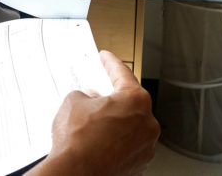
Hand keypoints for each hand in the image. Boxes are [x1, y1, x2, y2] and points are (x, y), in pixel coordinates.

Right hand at [30, 51, 158, 175]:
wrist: (76, 174)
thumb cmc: (78, 142)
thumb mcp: (74, 101)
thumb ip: (86, 95)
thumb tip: (89, 99)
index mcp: (136, 101)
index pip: (123, 74)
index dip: (111, 63)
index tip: (106, 58)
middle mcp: (147, 124)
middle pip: (131, 102)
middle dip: (113, 96)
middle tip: (97, 92)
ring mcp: (145, 146)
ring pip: (131, 125)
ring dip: (115, 120)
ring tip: (93, 121)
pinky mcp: (138, 164)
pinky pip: (129, 144)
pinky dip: (116, 140)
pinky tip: (98, 139)